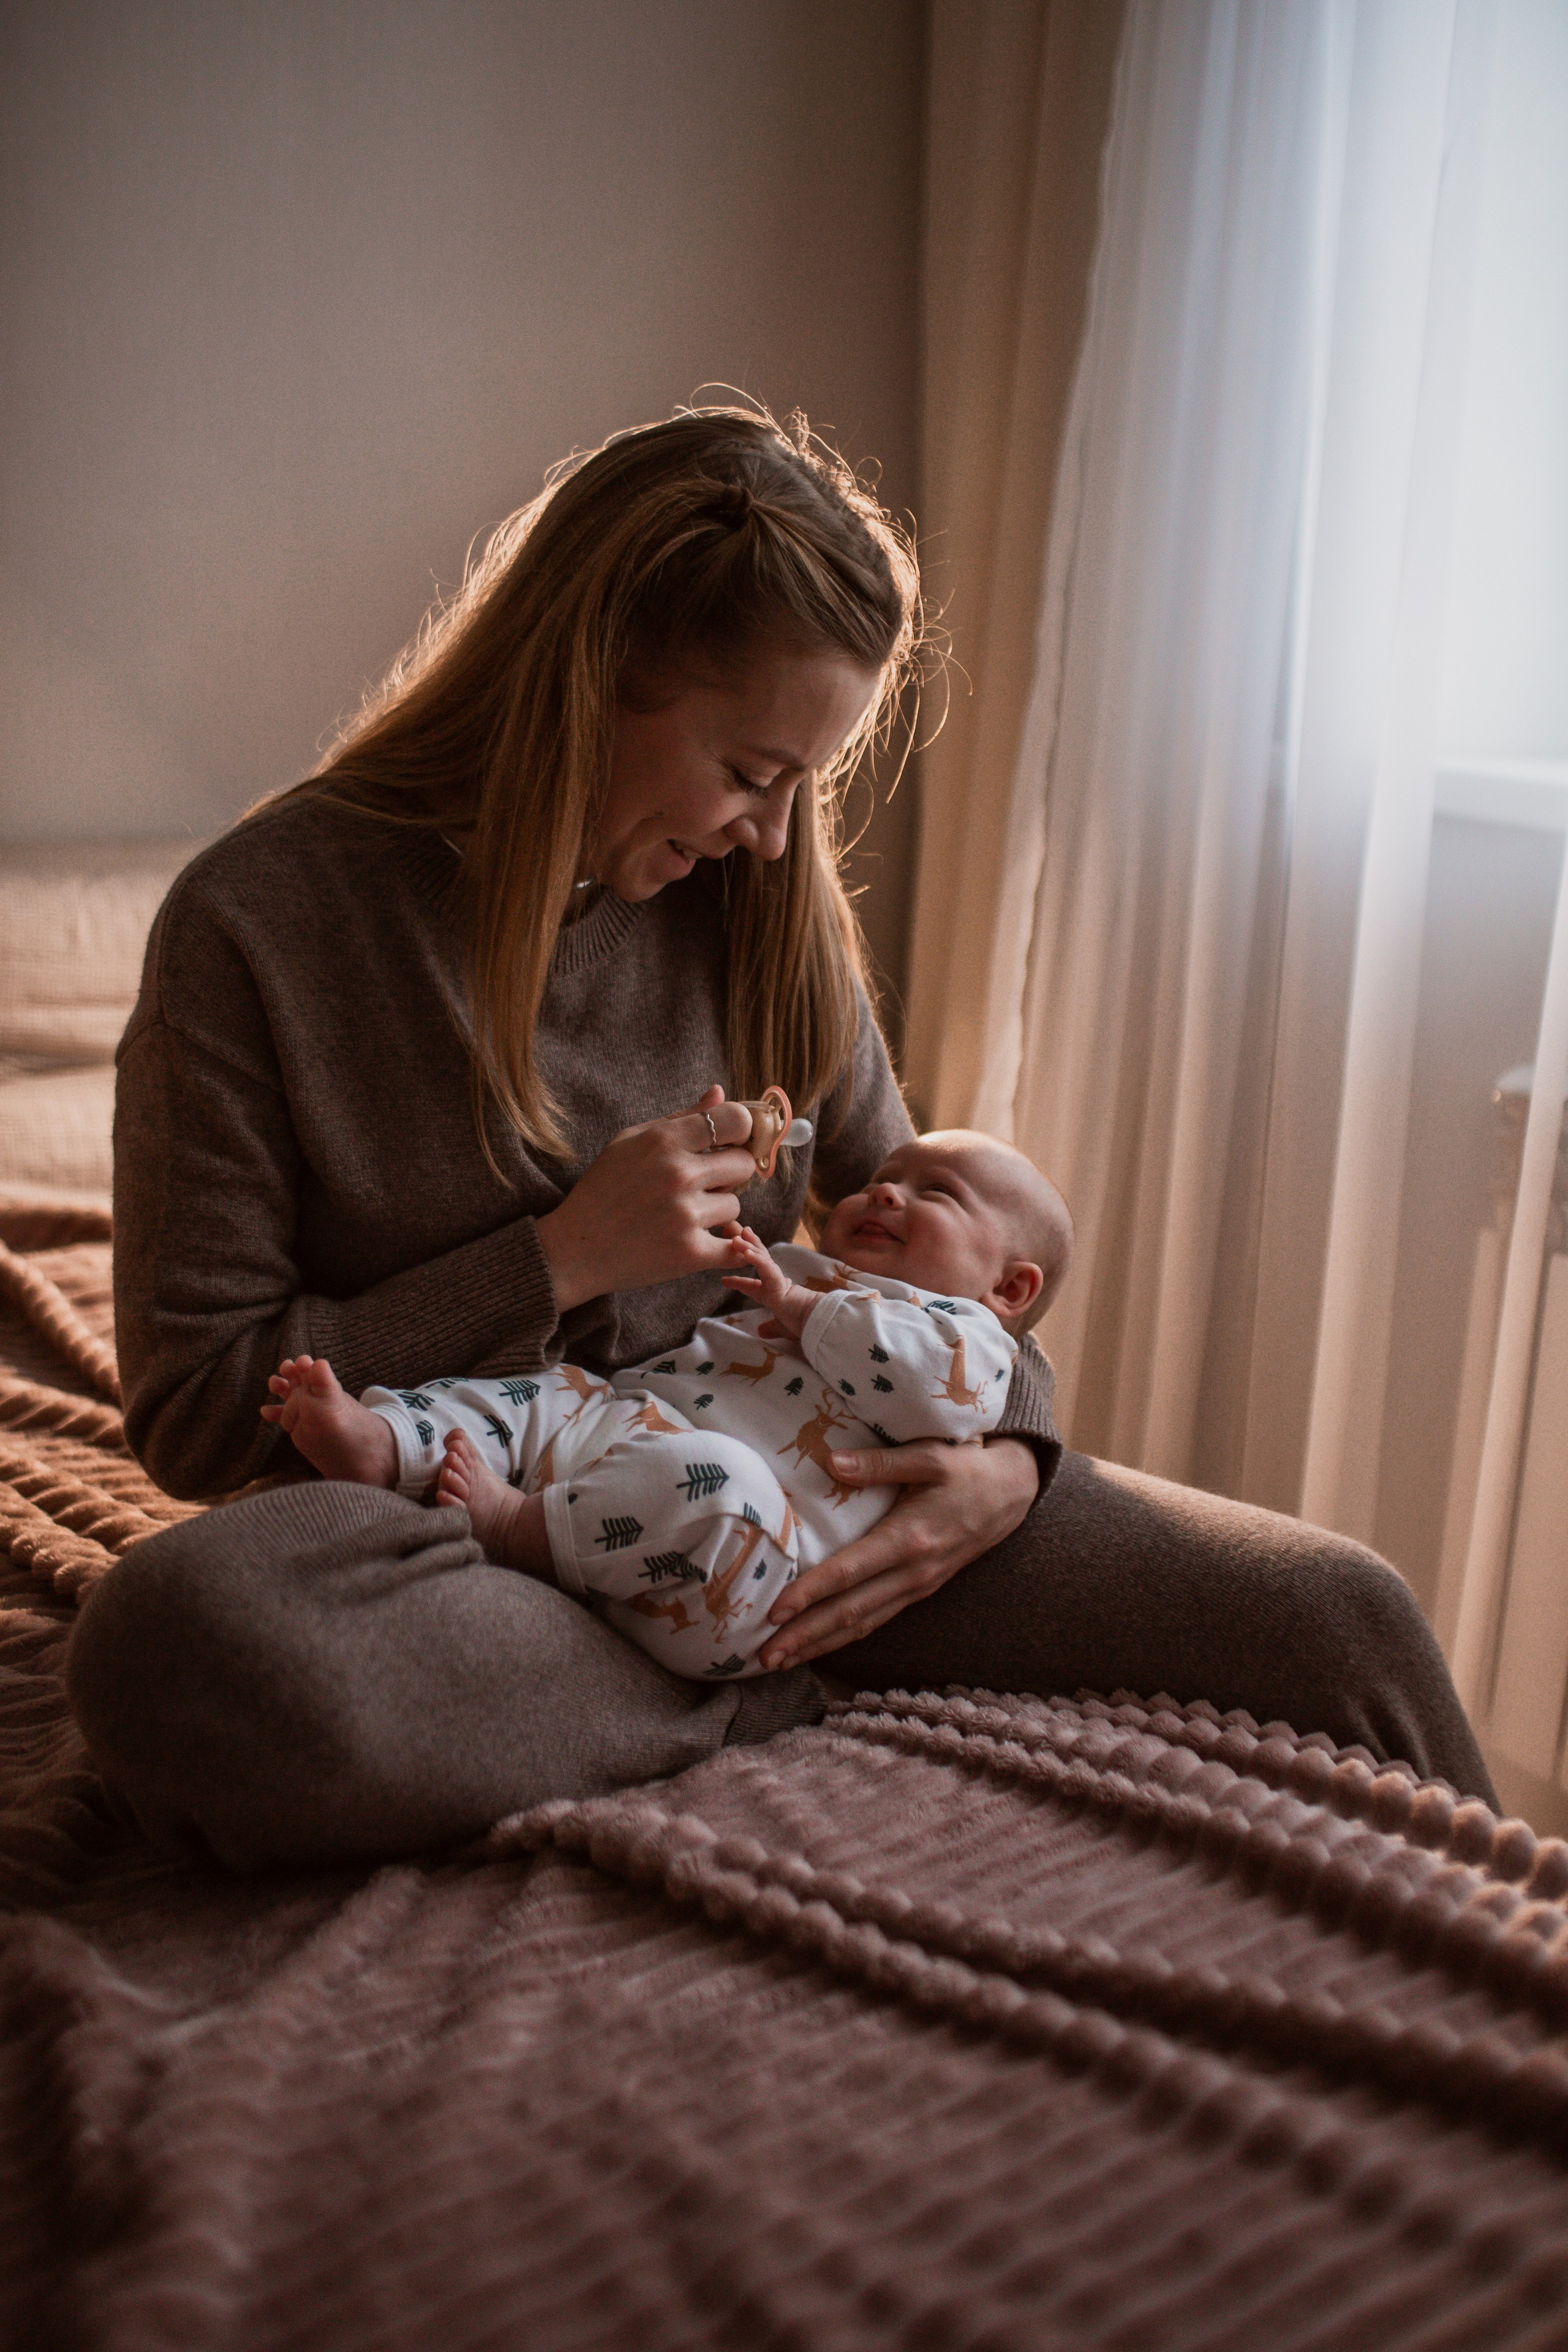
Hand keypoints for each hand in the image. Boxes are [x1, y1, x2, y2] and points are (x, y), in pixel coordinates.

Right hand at [535, 1086, 757, 1309]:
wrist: (574, 1249)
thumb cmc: (602, 1190)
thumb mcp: (630, 1141)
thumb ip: (680, 1118)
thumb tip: (720, 1092)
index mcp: (663, 1141)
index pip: (736, 1120)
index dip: (741, 1131)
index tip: (732, 1143)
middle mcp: (678, 1174)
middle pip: (744, 1164)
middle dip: (730, 1173)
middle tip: (706, 1183)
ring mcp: (685, 1215)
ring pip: (735, 1205)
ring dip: (717, 1211)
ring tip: (686, 1215)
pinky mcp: (690, 1254)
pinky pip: (736, 1247)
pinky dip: (729, 1248)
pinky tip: (711, 1241)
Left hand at [720, 1225, 814, 1337]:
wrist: (817, 1324)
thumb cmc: (804, 1325)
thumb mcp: (783, 1327)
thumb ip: (772, 1328)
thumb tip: (761, 1332)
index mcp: (775, 1294)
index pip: (754, 1284)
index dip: (740, 1281)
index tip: (724, 1281)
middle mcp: (776, 1284)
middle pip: (760, 1261)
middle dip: (749, 1248)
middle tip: (737, 1236)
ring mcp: (778, 1282)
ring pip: (762, 1260)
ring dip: (748, 1248)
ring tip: (736, 1238)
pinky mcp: (780, 1284)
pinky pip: (766, 1268)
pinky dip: (756, 1260)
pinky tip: (746, 1252)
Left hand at [759, 1436, 1040, 1668]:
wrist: (1013, 1492)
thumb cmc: (968, 1469)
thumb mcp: (931, 1455)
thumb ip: (880, 1462)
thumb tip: (832, 1462)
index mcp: (909, 1539)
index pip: (849, 1573)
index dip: (810, 1594)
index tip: (774, 1611)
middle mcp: (913, 1573)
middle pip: (850, 1612)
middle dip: (805, 1636)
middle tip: (763, 1655)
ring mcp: (918, 1587)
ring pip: (862, 1624)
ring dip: (819, 1645)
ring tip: (779, 1660)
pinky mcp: (920, 1590)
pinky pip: (877, 1620)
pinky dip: (844, 1637)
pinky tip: (818, 1645)